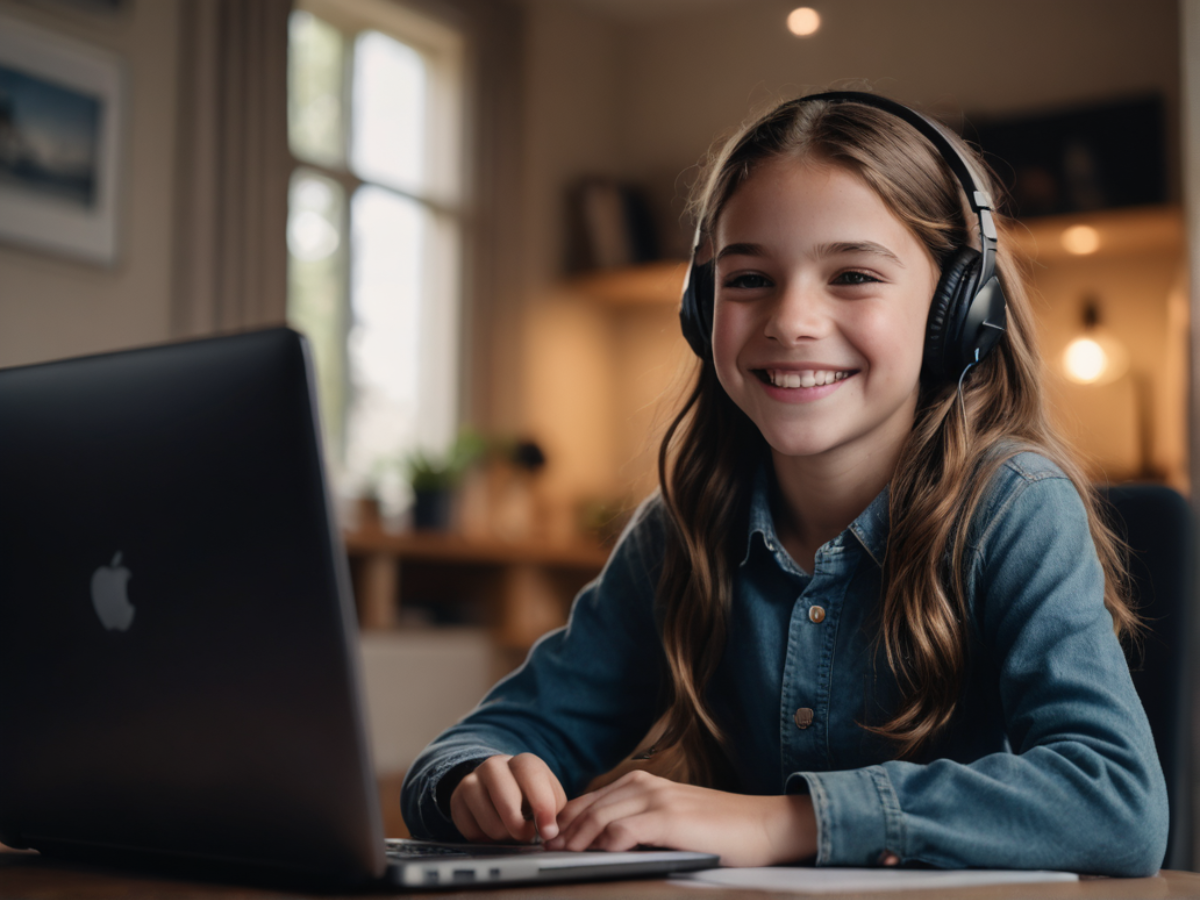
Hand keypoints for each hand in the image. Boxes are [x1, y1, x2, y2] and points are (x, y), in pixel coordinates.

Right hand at [449, 753, 567, 843]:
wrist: (498, 787)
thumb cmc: (529, 795)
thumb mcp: (549, 796)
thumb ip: (554, 810)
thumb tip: (548, 832)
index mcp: (522, 761)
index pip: (531, 775)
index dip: (542, 805)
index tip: (548, 831)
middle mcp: (494, 765)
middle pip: (507, 801)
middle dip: (520, 827)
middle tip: (526, 836)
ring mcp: (471, 781)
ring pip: (489, 822)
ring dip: (504, 836)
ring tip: (510, 832)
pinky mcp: (456, 800)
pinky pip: (471, 831)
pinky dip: (485, 840)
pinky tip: (492, 831)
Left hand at [544, 770, 816, 866]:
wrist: (764, 826)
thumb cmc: (719, 830)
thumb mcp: (672, 821)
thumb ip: (639, 823)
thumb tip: (602, 843)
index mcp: (643, 783)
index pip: (590, 800)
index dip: (567, 821)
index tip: (551, 843)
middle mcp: (646, 785)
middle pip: (588, 806)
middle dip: (564, 831)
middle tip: (547, 853)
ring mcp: (657, 799)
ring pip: (599, 817)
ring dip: (576, 839)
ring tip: (561, 857)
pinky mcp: (669, 819)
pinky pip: (623, 831)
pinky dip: (604, 844)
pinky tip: (595, 856)